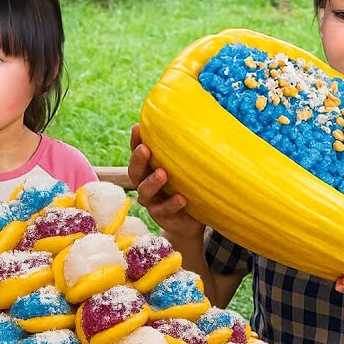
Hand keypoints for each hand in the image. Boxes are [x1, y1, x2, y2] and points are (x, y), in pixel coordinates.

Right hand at [128, 124, 202, 238]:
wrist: (194, 220)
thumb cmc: (191, 188)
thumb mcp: (189, 169)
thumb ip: (189, 152)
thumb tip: (207, 122)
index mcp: (151, 169)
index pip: (139, 153)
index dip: (135, 141)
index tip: (138, 127)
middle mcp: (146, 184)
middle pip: (135, 171)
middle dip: (138, 160)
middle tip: (145, 149)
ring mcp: (153, 202)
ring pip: (145, 192)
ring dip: (152, 182)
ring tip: (163, 174)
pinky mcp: (162, 217)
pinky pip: (163, 210)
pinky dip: (171, 204)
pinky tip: (181, 198)